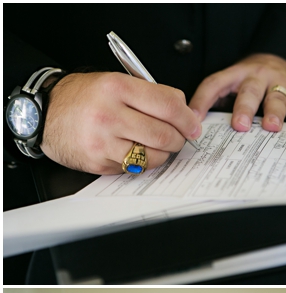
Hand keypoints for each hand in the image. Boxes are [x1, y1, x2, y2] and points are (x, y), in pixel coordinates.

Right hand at [42, 72, 201, 173]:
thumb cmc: (84, 97)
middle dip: (178, 139)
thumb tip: (186, 112)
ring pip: (154, 156)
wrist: (44, 113)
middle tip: (177, 137)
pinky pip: (136, 169)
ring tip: (155, 144)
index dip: (188, 118)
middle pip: (164, 134)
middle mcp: (109, 114)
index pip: (168, 105)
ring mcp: (102, 141)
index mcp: (117, 87)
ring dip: (163, 153)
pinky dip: (143, 162)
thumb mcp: (116, 82)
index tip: (194, 125)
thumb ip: (152, 94)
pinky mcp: (98, 161)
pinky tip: (135, 151)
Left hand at [190, 53, 285, 132]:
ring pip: (275, 97)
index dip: (203, 100)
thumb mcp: (235, 85)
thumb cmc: (255, 81)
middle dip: (244, 109)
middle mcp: (256, 77)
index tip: (194, 118)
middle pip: (249, 92)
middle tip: (240, 126)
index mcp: (235, 75)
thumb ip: (222, 103)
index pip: (215, 84)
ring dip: (273, 113)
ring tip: (271, 126)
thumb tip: (199, 128)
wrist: (284, 61)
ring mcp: (278, 84)